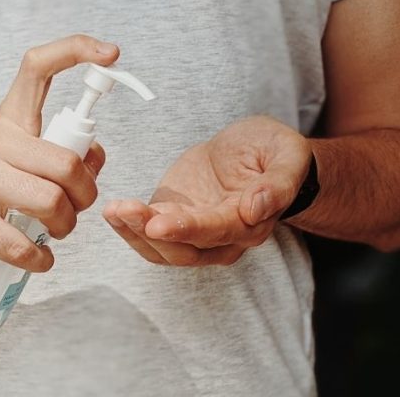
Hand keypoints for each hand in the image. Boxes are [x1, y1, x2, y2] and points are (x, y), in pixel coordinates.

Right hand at [0, 35, 119, 272]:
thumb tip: (95, 155)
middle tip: (75, 209)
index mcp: (8, 121)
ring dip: (65, 227)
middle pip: (65, 162)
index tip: (111, 54)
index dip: (76, 51)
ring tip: (54, 232)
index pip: (38, 68)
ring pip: (50, 201)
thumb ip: (60, 153)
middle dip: (85, 195)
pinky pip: (21, 243)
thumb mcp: (18, 160)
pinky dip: (40, 258)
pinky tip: (39, 257)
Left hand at [103, 115, 310, 265]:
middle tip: (124, 210)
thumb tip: (257, 209)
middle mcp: (223, 239)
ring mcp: (196, 234)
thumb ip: (278, 183)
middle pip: (184, 247)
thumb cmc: (273, 152)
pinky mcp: (174, 223)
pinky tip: (113, 211)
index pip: (217, 231)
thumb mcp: (287, 153)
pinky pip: (149, 236)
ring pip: (162, 248)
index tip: (158, 223)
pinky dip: (129, 227)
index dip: (187, 229)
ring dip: (134, 232)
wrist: (253, 152)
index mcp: (252, 222)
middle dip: (150, 231)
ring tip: (115, 209)